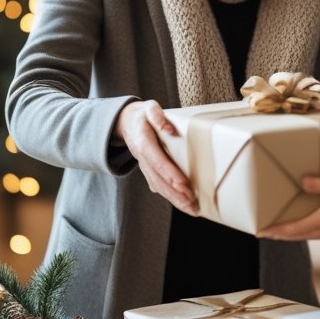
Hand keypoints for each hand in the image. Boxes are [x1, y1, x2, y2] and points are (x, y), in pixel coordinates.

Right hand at [115, 100, 196, 214]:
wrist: (126, 123)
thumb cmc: (143, 115)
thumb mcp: (149, 108)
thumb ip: (157, 116)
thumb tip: (169, 130)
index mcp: (143, 142)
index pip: (157, 160)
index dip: (170, 173)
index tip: (183, 184)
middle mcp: (142, 158)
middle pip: (159, 179)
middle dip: (176, 193)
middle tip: (193, 205)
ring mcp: (145, 167)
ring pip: (159, 186)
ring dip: (176, 200)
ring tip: (193, 210)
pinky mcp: (149, 172)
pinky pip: (160, 186)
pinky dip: (172, 197)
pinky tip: (185, 205)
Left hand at [257, 176, 319, 240]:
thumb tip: (302, 182)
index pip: (294, 229)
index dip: (276, 231)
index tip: (261, 232)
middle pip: (297, 235)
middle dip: (280, 234)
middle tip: (264, 232)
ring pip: (307, 236)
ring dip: (292, 234)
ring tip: (279, 230)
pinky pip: (318, 234)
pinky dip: (305, 232)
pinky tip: (304, 226)